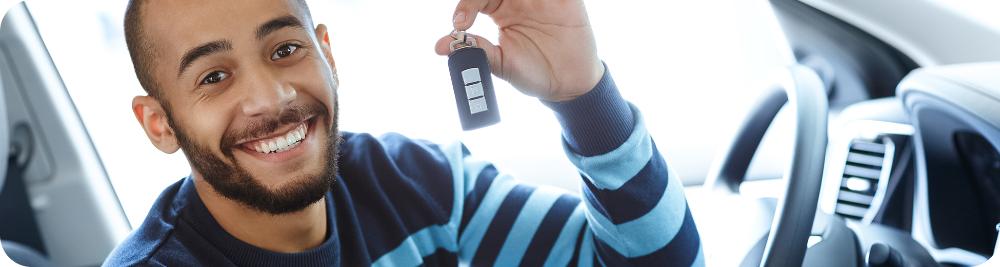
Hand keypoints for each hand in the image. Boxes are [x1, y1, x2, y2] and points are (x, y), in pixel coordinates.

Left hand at [434, 0, 604, 101]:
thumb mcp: (501, 64)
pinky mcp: (564, 0)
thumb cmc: (533, 73)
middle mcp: (518, 0)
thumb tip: (440, 46)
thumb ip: (474, 50)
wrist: (567, 86)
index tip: (460, 24)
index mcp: (500, 10)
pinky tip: (538, 0)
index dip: (466, 5)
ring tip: (514, 2)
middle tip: (477, 5)